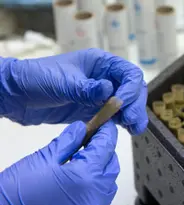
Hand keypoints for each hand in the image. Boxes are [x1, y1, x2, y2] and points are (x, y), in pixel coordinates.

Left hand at [0, 48, 147, 134]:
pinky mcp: (94, 110)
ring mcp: (100, 95)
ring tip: (135, 129)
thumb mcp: (61, 82)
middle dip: (135, 104)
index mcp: (100, 63)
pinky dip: (121, 123)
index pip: (128, 73)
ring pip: (126, 104)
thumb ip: (86, 88)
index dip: (131, 88)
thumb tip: (109, 90)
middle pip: (132, 89)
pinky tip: (125, 131)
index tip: (123, 104)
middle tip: (132, 121)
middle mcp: (105, 78)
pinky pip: (113, 116)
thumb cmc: (36, 79)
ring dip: (133, 115)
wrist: (17, 95)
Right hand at [0, 121, 118, 204]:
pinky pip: (101, 194)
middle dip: (105, 149)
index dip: (106, 132)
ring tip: (84, 156)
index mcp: (87, 177)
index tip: (105, 123)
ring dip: (102, 166)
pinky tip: (81, 174)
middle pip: (111, 164)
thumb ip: (67, 142)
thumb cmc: (19, 194)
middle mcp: (96, 194)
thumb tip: (81, 128)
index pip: (106, 147)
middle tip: (92, 138)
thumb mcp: (43, 159)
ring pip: (108, 180)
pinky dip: (97, 181)